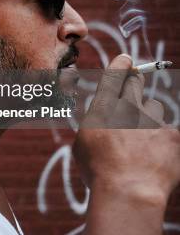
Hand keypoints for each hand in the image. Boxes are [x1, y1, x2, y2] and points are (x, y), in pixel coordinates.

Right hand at [73, 54, 179, 202]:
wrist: (129, 191)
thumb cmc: (99, 172)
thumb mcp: (82, 146)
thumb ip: (94, 127)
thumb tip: (100, 125)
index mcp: (103, 108)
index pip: (113, 75)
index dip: (120, 64)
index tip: (126, 60)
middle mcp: (128, 108)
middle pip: (136, 83)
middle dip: (134, 83)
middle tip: (133, 91)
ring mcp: (153, 120)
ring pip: (154, 110)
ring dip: (149, 119)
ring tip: (142, 143)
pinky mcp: (172, 136)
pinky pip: (168, 133)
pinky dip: (163, 143)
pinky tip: (155, 159)